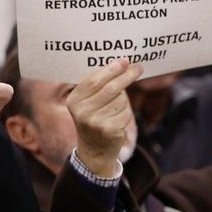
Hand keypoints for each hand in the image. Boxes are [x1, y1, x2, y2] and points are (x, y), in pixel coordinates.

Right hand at [67, 59, 142, 177]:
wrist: (93, 150)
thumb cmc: (93, 119)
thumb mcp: (87, 103)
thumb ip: (98, 86)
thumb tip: (121, 65)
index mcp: (74, 100)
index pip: (94, 80)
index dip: (111, 69)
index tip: (125, 61)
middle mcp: (81, 112)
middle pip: (110, 88)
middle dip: (126, 76)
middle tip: (138, 68)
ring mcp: (95, 122)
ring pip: (120, 100)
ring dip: (124, 100)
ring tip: (115, 108)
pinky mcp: (109, 131)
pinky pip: (126, 112)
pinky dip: (126, 113)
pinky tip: (118, 119)